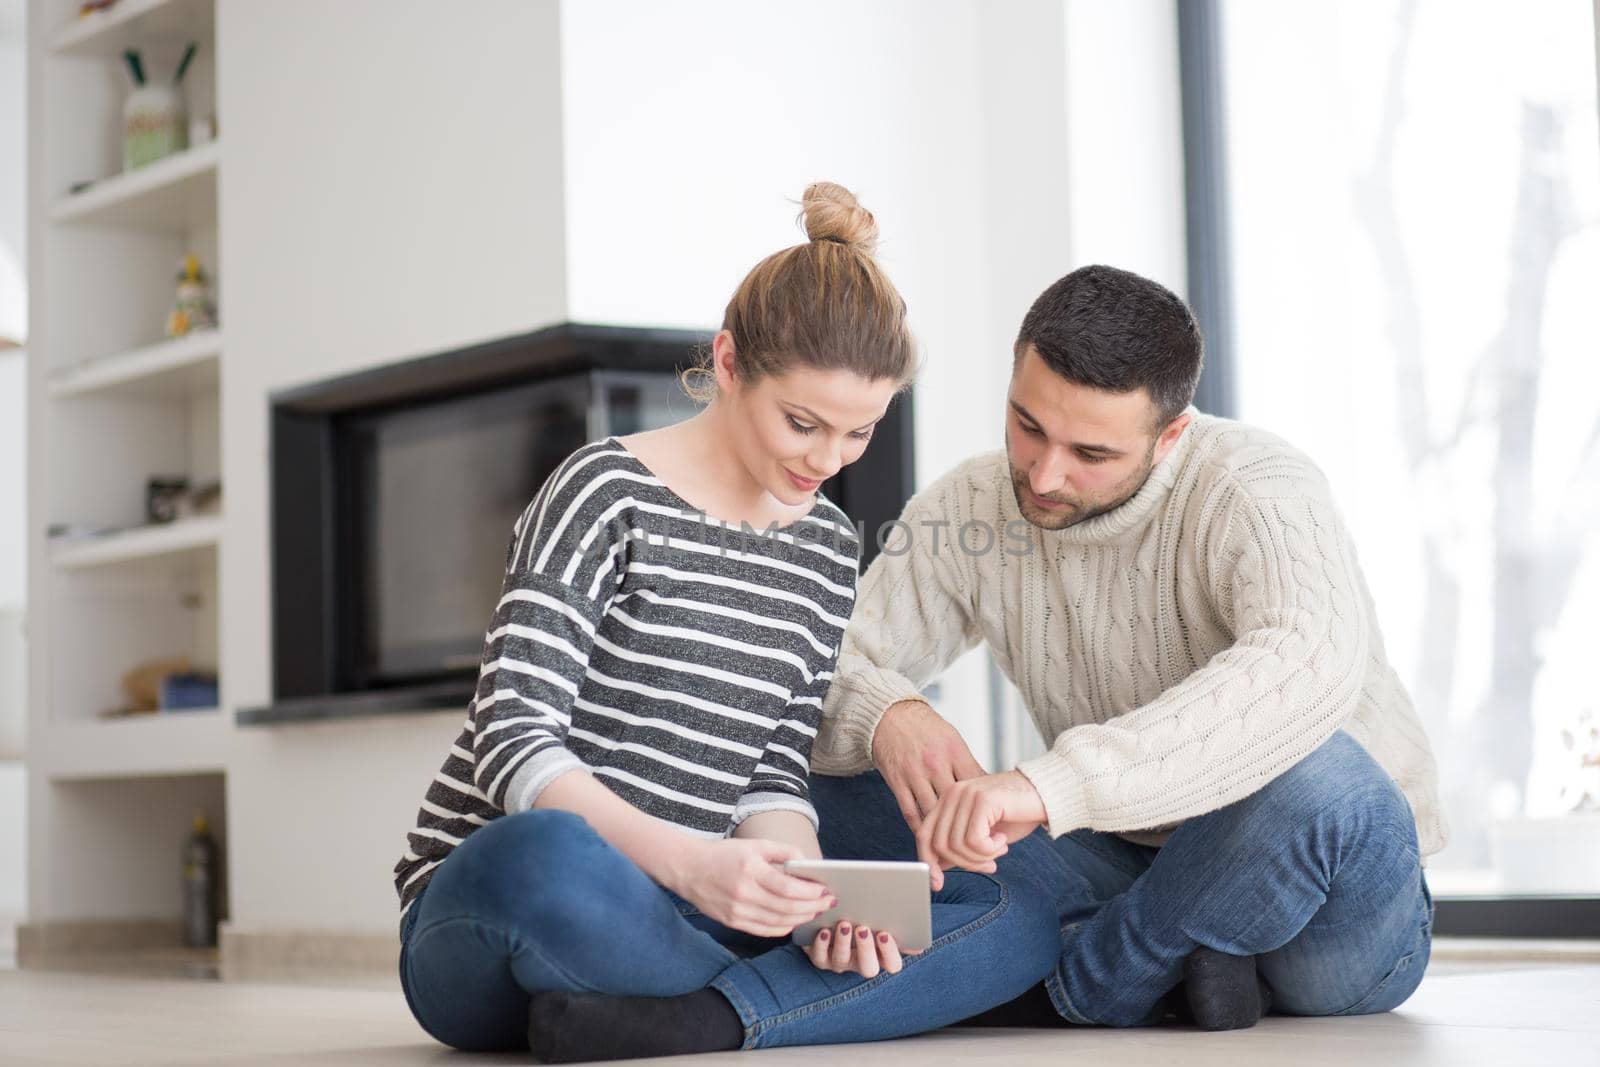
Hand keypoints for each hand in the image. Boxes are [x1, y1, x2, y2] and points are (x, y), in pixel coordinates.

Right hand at [669, 839, 835, 937]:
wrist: (688, 869)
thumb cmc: (724, 854)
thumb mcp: (754, 845)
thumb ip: (783, 851)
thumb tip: (808, 864)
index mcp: (750, 870)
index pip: (788, 888)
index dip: (811, 892)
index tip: (826, 890)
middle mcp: (744, 893)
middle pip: (787, 908)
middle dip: (812, 907)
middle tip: (827, 903)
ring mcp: (737, 911)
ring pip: (779, 923)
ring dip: (801, 919)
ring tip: (815, 912)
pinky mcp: (732, 922)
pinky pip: (765, 930)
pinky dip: (784, 928)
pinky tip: (794, 921)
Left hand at [803, 920, 913, 976]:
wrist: (833, 914)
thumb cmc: (864, 914)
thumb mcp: (884, 917)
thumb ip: (903, 921)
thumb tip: (925, 916)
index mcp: (881, 955)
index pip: (892, 964)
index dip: (890, 952)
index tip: (884, 933)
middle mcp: (861, 962)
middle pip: (868, 968)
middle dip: (866, 949)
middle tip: (863, 929)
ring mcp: (840, 962)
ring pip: (842, 960)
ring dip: (843, 943)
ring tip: (844, 923)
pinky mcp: (820, 957)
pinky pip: (819, 957)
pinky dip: (821, 944)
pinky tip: (824, 930)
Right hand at [870, 700, 986, 833]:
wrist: (889, 716)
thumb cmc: (925, 728)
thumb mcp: (953, 740)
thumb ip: (968, 764)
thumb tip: (989, 790)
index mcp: (954, 751)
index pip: (975, 784)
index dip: (986, 805)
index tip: (993, 820)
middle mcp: (935, 763)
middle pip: (955, 803)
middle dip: (966, 823)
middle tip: (977, 841)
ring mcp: (914, 773)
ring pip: (932, 812)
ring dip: (943, 831)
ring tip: (955, 846)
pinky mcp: (897, 781)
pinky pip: (910, 812)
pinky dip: (921, 829)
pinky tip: (931, 837)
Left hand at [916, 770, 1046, 890]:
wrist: (1046, 795)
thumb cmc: (1016, 814)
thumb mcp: (983, 835)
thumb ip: (958, 846)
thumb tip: (937, 867)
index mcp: (948, 800)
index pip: (924, 835)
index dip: (928, 862)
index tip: (937, 885)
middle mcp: (953, 794)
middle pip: (939, 844)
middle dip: (964, 863)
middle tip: (989, 864)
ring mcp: (966, 794)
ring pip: (957, 845)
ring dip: (981, 856)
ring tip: (999, 849)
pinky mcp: (983, 799)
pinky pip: (975, 840)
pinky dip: (990, 849)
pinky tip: (1003, 840)